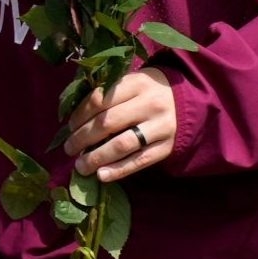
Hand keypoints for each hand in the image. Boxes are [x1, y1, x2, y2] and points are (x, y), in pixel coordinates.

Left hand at [61, 68, 176, 182]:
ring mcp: (161, 127)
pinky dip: (119, 170)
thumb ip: (108, 95)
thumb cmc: (147, 91)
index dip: (80, 115)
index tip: (69, 127)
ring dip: (97, 157)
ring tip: (80, 166)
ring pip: (123, 144)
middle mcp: (150, 104)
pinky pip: (140, 161)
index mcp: (136, 84)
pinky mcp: (168, 147)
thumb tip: (75, 121)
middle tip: (69, 149)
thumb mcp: (131, 82)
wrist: (188, 100)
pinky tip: (101, 176)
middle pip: (108, 123)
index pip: (100, 100)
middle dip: (83, 138)